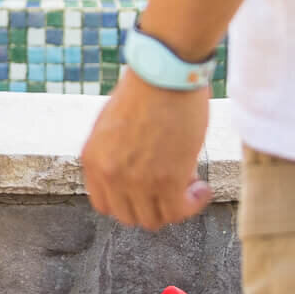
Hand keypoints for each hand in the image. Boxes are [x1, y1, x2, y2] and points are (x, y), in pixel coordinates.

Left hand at [81, 71, 213, 230]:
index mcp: (92, 159)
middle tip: (172, 186)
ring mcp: (136, 180)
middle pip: (129, 216)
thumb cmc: (144, 92)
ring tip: (190, 184)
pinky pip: (179, 211)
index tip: (147, 191)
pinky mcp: (167, 180)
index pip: (104, 204)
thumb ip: (115, 154)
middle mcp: (109, 173)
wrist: (163, 74)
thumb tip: (134, 176)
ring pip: (155, 219)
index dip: (128, 201)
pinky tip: (202, 187)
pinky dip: (194, 204)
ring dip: (175, 207)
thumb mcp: (113, 126)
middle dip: (152, 205)